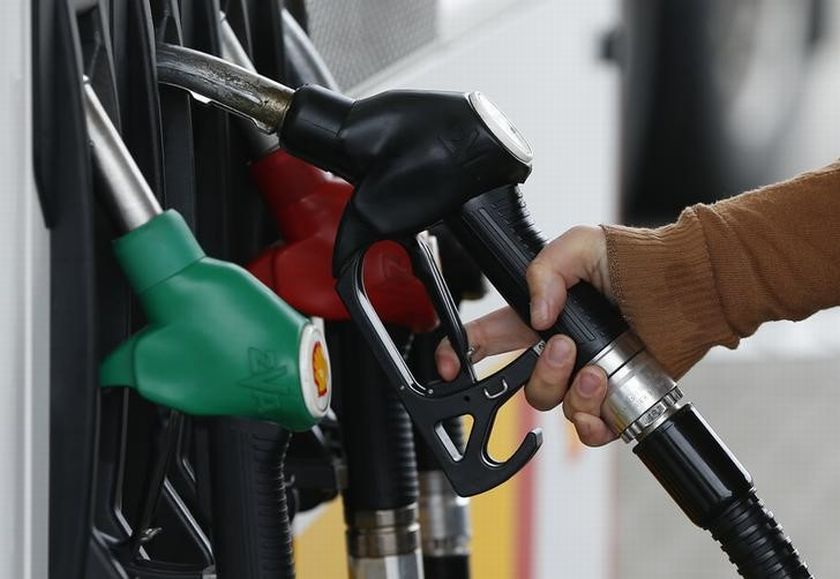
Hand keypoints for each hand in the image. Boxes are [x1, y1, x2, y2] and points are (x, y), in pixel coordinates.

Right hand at [435, 226, 616, 445]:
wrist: (687, 290)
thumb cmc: (638, 261)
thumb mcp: (582, 244)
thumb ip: (546, 269)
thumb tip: (538, 315)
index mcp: (538, 315)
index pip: (487, 338)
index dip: (459, 352)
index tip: (449, 365)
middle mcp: (557, 350)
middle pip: (520, 382)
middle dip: (540, 372)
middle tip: (564, 347)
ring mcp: (583, 377)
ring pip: (554, 405)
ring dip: (573, 392)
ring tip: (599, 371)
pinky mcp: (612, 400)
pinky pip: (588, 429)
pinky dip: (593, 422)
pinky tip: (604, 398)